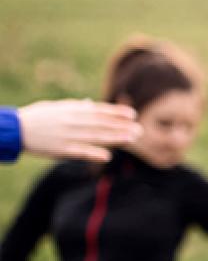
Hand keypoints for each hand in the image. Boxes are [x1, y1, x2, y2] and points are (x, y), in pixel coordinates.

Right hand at [17, 99, 140, 161]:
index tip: (133, 115)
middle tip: (139, 130)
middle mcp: (73, 121)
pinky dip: (94, 153)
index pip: (99, 110)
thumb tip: (90, 104)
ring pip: (95, 137)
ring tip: (131, 140)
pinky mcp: (61, 149)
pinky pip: (80, 152)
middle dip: (121, 127)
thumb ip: (75, 107)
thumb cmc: (38, 117)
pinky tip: (108, 156)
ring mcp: (68, 135)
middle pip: (102, 124)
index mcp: (72, 110)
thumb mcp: (56, 107)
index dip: (117, 113)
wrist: (16, 129)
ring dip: (115, 139)